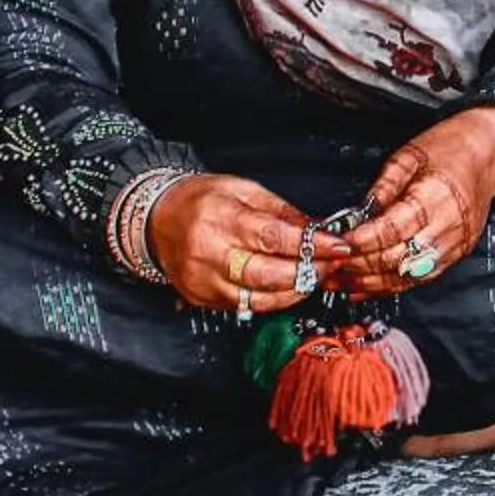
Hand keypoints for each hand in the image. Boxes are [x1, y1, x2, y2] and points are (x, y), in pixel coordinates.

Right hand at [146, 174, 314, 313]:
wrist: (156, 218)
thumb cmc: (199, 200)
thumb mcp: (242, 189)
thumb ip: (281, 211)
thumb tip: (317, 228)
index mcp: (220, 219)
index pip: (274, 238)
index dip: (312, 245)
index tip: (338, 246)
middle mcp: (209, 253)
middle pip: (268, 275)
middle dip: (308, 272)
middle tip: (330, 264)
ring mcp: (203, 280)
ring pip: (259, 298)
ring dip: (295, 290)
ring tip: (314, 276)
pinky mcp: (201, 298)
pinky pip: (245, 306)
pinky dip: (272, 299)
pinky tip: (287, 287)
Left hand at [315, 106, 494, 296]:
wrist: (489, 155)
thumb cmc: (452, 149)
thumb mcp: (409, 155)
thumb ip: (383, 186)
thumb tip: (358, 213)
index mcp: (436, 198)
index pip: (393, 230)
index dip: (362, 241)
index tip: (337, 244)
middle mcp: (449, 226)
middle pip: (397, 258)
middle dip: (359, 267)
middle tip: (328, 267)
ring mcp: (455, 244)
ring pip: (407, 276)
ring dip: (370, 283)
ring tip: (339, 283)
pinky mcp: (456, 254)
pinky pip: (420, 279)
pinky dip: (390, 287)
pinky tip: (364, 288)